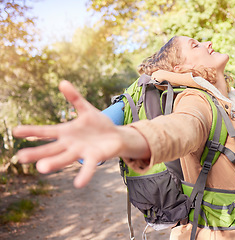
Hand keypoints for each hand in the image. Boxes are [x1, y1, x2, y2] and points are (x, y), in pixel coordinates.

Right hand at [13, 81, 128, 187]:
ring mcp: (81, 152)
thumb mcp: (86, 109)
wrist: (116, 136)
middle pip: (51, 149)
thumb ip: (75, 98)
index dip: (31, 131)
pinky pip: (88, 167)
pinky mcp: (95, 157)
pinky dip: (84, 174)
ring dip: (54, 163)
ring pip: (65, 158)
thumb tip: (62, 82)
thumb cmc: (98, 124)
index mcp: (66, 132)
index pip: (46, 132)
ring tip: (42, 168)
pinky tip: (78, 184)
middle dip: (37, 153)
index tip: (16, 131)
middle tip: (21, 158)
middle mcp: (70, 144)